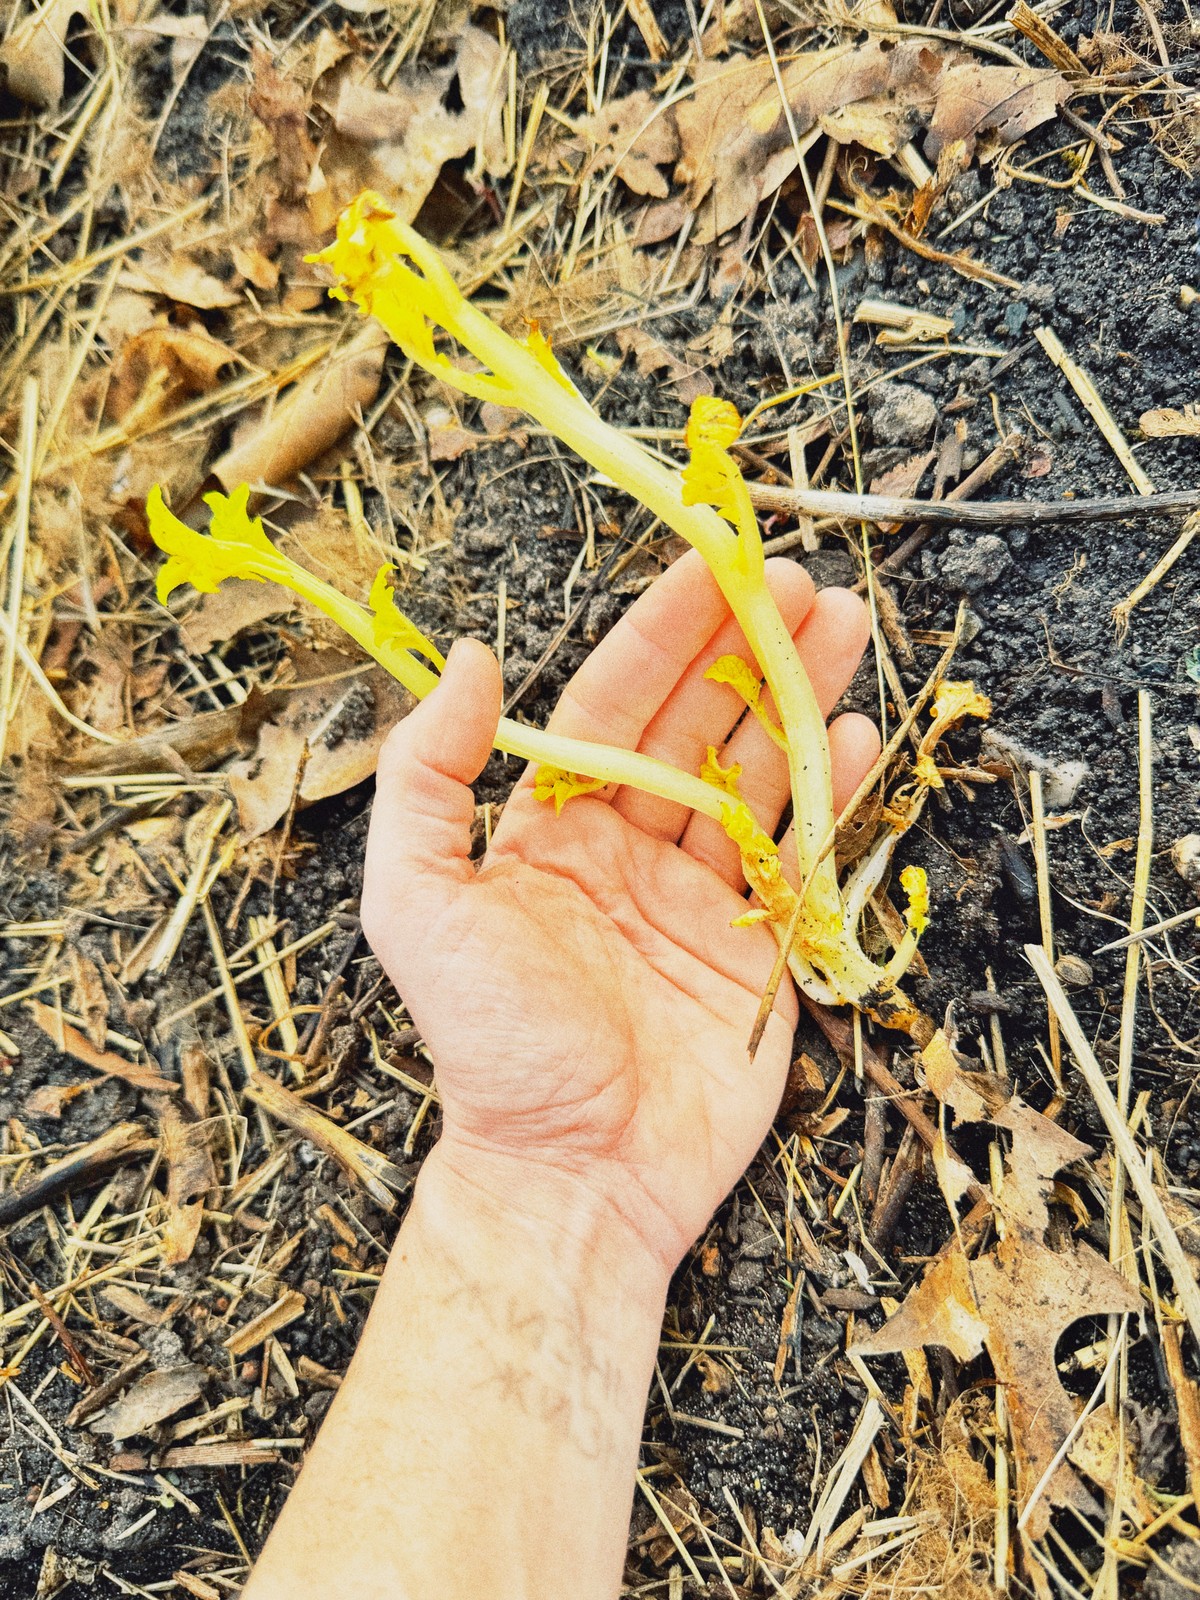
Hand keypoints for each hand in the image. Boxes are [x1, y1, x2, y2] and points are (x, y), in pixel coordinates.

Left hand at [362, 552, 878, 1273]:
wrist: (572, 1174)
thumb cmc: (486, 1045)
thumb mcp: (416, 903)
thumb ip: (426, 779)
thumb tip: (476, 660)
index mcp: (550, 828)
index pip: (616, 703)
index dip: (664, 631)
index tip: (712, 564)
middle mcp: (628, 849)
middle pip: (698, 725)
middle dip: (746, 649)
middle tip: (795, 581)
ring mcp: (698, 897)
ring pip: (758, 777)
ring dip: (800, 701)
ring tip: (843, 629)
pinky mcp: (757, 949)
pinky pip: (799, 857)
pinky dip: (832, 796)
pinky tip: (858, 735)